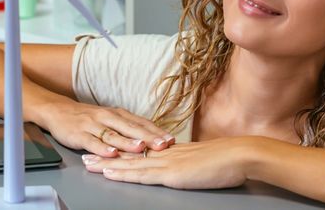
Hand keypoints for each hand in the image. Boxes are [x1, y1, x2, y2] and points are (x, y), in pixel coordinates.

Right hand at [37, 101, 174, 157]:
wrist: (57, 111)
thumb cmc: (87, 117)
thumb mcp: (109, 118)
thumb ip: (127, 127)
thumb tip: (152, 137)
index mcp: (117, 114)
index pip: (140, 122)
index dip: (156, 131)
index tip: (171, 139)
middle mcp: (107, 117)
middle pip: (130, 127)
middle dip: (148, 136)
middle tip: (163, 144)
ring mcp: (92, 125)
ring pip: (113, 134)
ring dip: (127, 141)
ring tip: (141, 147)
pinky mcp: (79, 134)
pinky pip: (92, 142)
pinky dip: (102, 148)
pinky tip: (111, 153)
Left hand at [81, 136, 265, 188]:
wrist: (239, 156)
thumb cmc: (226, 160)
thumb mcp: (201, 161)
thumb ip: (187, 162)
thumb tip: (181, 166)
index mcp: (171, 151)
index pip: (139, 151)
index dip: (119, 151)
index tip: (102, 150)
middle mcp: (164, 154)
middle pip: (128, 154)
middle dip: (104, 156)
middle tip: (84, 157)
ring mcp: (166, 162)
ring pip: (129, 163)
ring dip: (106, 164)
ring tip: (88, 164)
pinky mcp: (171, 173)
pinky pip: (141, 173)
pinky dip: (123, 172)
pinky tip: (110, 172)